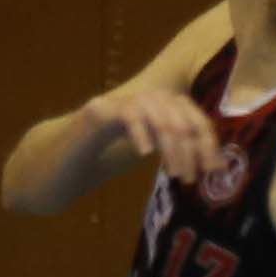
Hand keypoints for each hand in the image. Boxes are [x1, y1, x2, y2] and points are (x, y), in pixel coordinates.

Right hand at [79, 81, 216, 175]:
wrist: (56, 164)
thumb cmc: (100, 161)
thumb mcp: (144, 153)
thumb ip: (176, 153)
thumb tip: (219, 166)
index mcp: (152, 107)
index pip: (190, 111)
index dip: (207, 138)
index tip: (214, 169)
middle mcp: (137, 98)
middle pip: (176, 108)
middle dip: (191, 144)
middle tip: (191, 178)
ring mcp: (116, 102)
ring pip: (154, 109)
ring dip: (171, 144)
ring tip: (175, 173)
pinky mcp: (95, 113)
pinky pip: (125, 113)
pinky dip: (140, 130)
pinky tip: (146, 153)